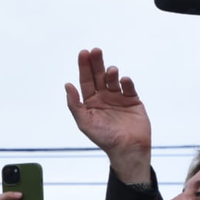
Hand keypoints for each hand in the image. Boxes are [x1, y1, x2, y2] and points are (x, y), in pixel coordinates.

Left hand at [65, 48, 151, 183]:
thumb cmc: (103, 137)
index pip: (86, 80)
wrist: (126, 148)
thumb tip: (67, 85)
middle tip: (95, 50)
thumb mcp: (84, 121)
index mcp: (90, 101)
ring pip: (114, 80)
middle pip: (99, 75)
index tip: (84, 53)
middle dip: (97, 63)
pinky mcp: (133, 101)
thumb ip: (74, 104)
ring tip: (111, 70)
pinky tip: (123, 80)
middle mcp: (104, 96)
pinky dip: (126, 83)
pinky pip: (129, 88)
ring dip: (111, 73)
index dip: (84, 66)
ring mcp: (119, 97)